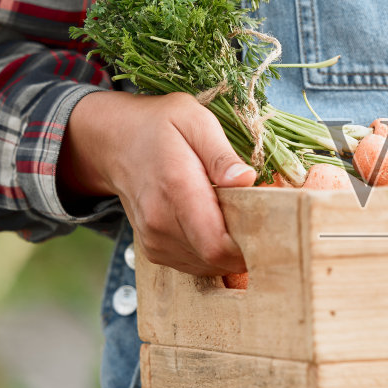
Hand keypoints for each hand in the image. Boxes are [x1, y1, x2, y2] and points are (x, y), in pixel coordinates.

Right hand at [59, 90, 256, 275]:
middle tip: (260, 217)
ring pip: (208, 266)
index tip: (270, 226)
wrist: (116, 142)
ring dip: (229, 250)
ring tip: (235, 216)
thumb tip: (246, 180)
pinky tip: (215, 224)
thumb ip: (221, 154)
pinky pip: (195, 264)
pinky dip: (212, 252)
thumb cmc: (160, 126)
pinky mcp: (154, 251)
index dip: (250, 245)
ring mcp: (154, 240)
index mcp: (176, 189)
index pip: (217, 245)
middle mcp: (160, 222)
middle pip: (217, 259)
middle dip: (246, 246)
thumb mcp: (195, 121)